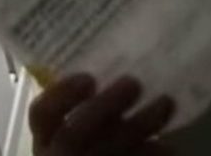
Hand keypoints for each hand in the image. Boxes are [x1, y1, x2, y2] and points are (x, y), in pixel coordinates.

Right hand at [29, 75, 174, 155]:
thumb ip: (92, 99)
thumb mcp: (84, 116)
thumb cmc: (93, 133)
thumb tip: (122, 64)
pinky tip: (169, 143)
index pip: (42, 114)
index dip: (62, 95)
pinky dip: (154, 152)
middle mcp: (60, 154)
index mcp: (47, 135)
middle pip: (75, 133)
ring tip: (165, 102)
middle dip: (105, 106)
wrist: (101, 154)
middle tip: (134, 83)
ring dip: (141, 124)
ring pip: (110, 149)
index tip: (88, 78)